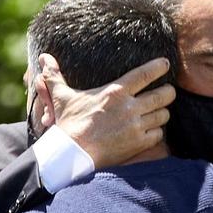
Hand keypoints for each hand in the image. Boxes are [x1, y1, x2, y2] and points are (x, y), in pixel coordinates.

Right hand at [34, 53, 173, 166]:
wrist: (71, 154)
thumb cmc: (67, 123)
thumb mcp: (62, 97)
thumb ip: (55, 76)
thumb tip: (44, 58)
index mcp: (115, 91)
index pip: (145, 74)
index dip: (159, 67)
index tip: (166, 64)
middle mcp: (129, 107)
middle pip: (163, 95)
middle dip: (168, 92)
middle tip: (166, 92)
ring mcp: (135, 126)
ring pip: (164, 115)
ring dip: (162, 113)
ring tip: (158, 113)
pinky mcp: (138, 144)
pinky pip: (158, 135)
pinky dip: (157, 133)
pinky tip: (151, 132)